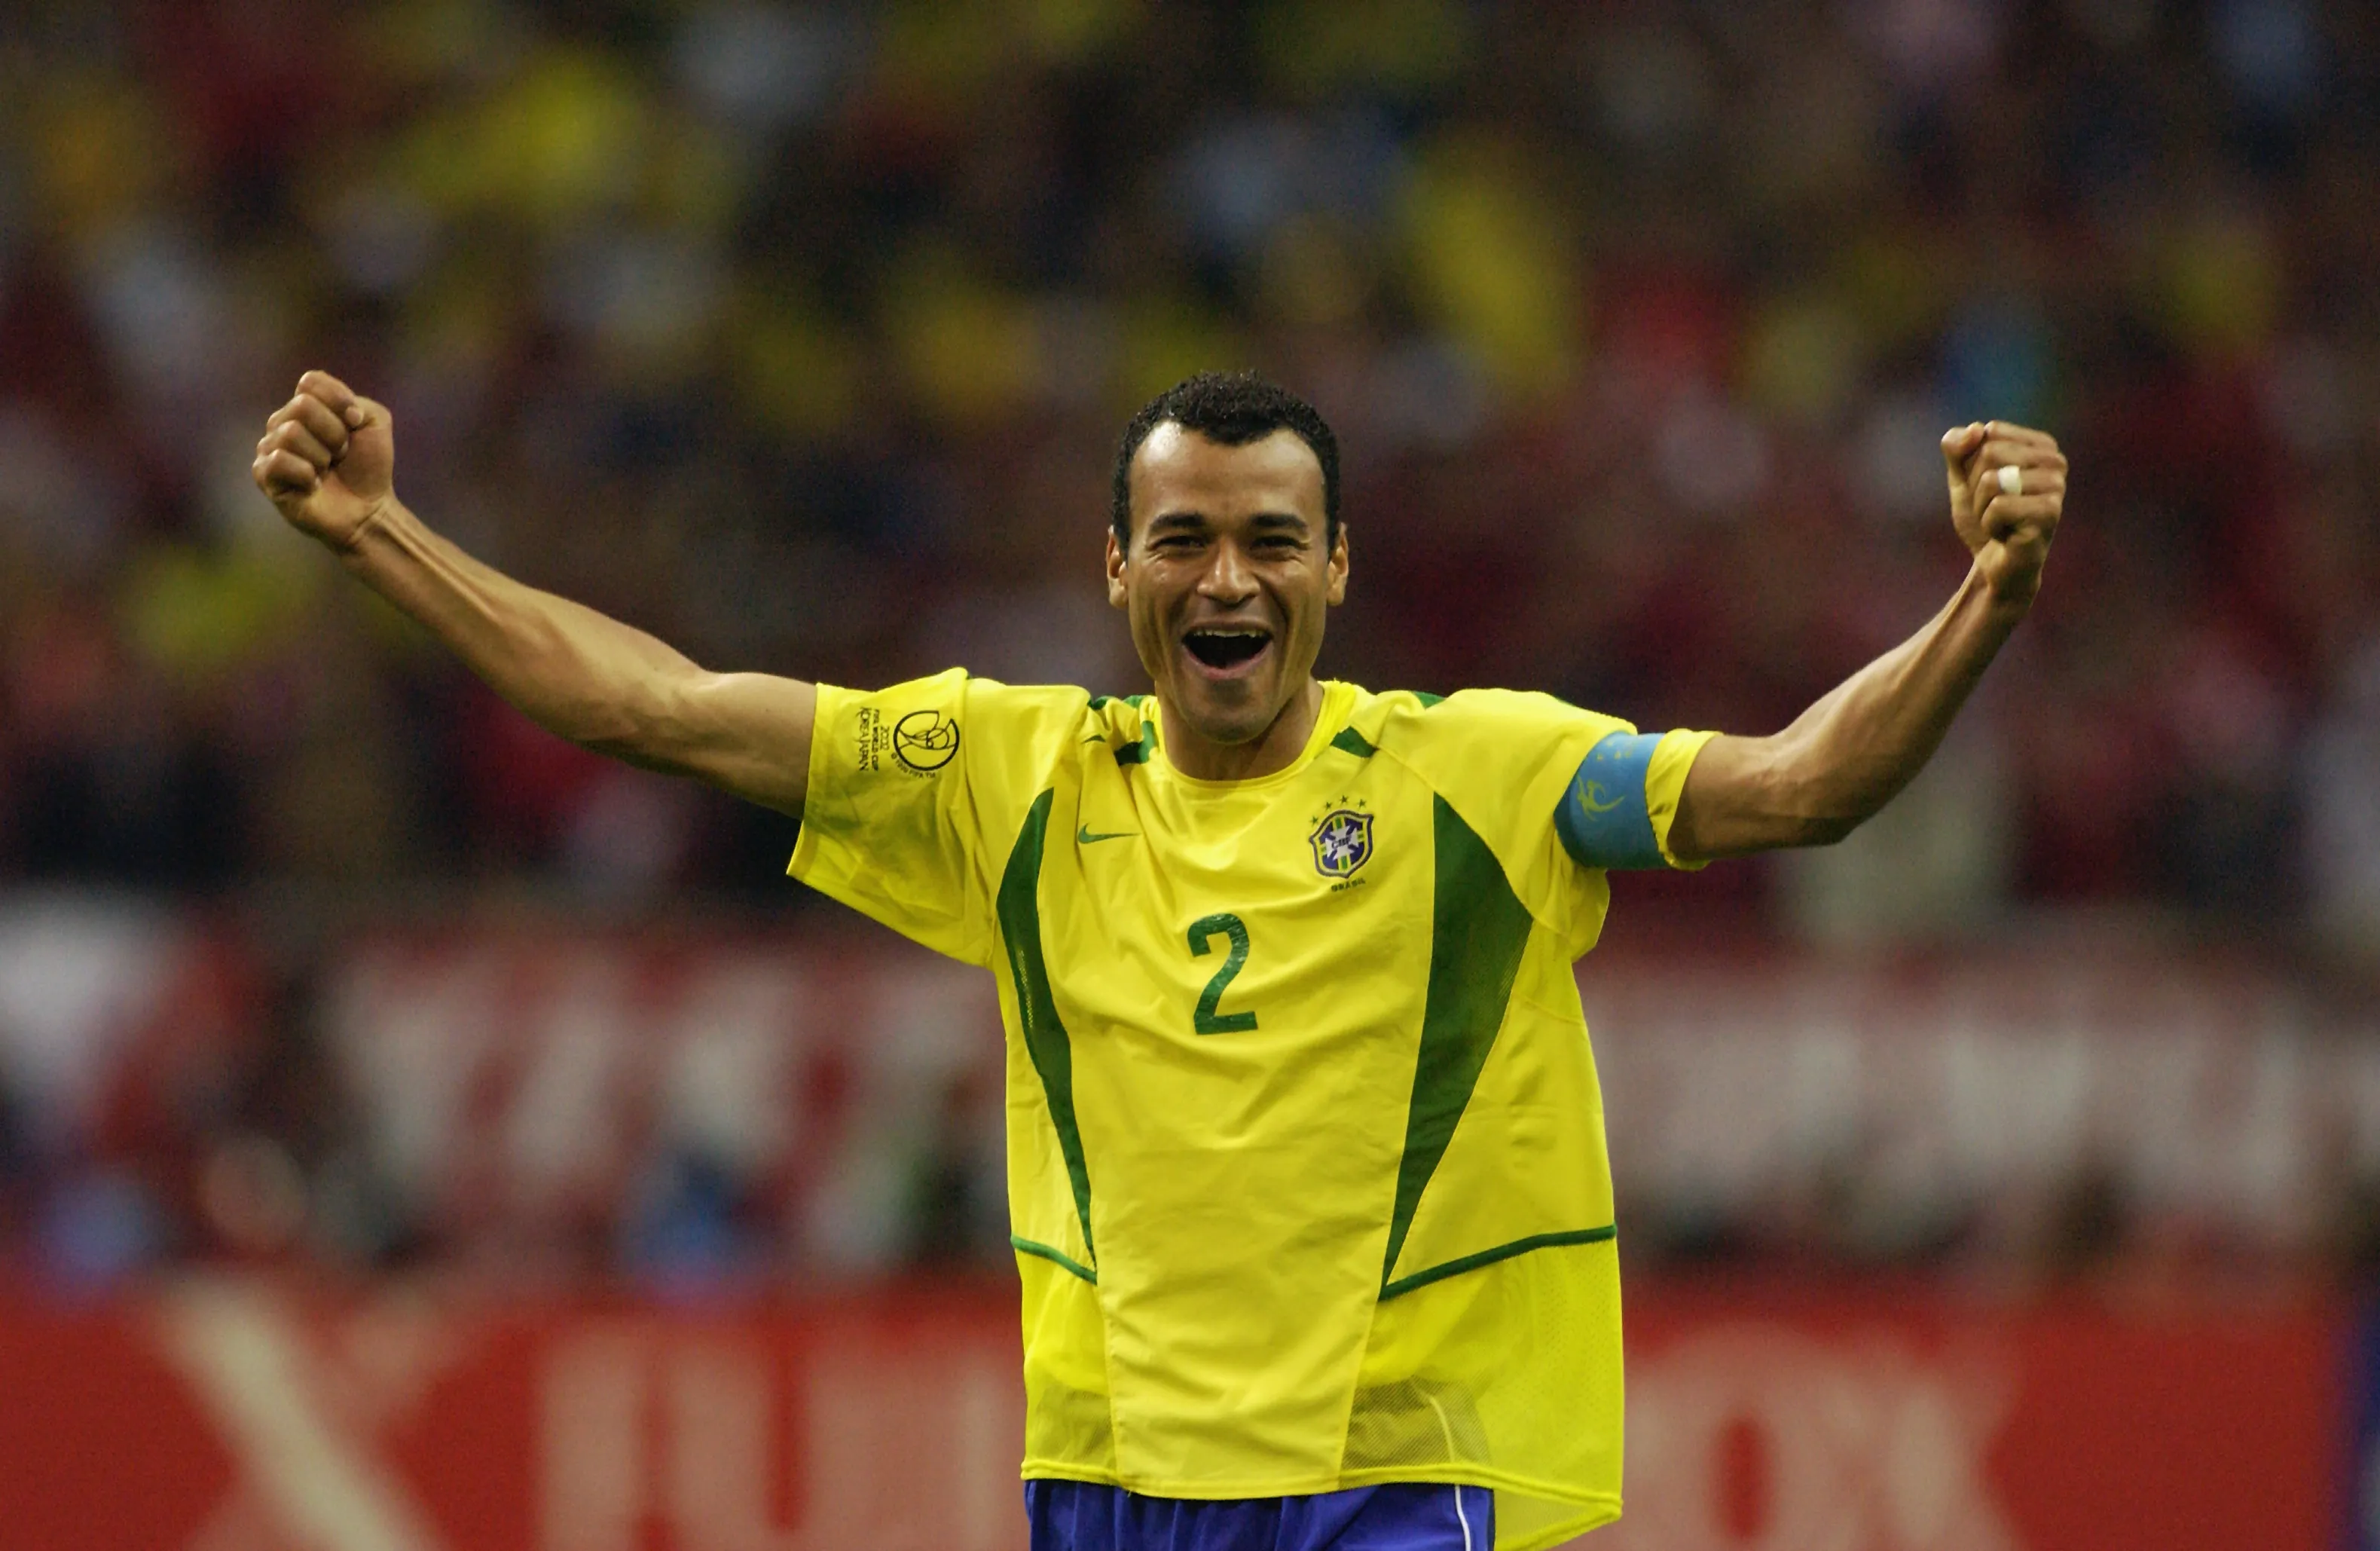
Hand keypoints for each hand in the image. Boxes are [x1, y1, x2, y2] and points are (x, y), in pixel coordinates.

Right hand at [252, 369, 395, 551]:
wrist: (367, 509)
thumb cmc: (368, 466)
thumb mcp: (374, 424)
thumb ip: (358, 403)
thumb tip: (341, 413)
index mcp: (306, 404)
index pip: (310, 382)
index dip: (339, 401)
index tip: (355, 424)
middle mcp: (282, 421)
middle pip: (302, 406)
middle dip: (334, 433)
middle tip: (340, 454)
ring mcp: (270, 447)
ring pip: (291, 433)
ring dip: (322, 456)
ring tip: (326, 470)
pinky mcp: (264, 475)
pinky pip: (278, 461)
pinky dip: (305, 474)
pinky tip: (312, 485)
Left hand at [1941, 420, 2065, 607]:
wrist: (1993, 565)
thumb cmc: (1984, 518)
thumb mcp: (1961, 477)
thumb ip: (1957, 448)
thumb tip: (1975, 429)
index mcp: (2040, 445)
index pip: (1989, 432)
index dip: (1972, 464)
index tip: (1986, 488)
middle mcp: (2056, 461)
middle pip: (1989, 453)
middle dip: (1975, 487)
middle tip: (1991, 508)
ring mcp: (2057, 487)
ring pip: (1992, 480)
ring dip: (1982, 508)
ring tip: (1999, 522)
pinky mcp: (2050, 513)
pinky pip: (1998, 507)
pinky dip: (1989, 524)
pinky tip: (2006, 535)